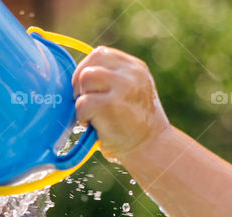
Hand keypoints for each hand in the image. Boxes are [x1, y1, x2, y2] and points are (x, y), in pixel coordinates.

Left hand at [72, 46, 170, 161]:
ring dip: (81, 98)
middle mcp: (131, 73)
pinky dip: (82, 116)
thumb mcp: (131, 93)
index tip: (85, 88)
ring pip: (85, 78)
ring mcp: (122, 87)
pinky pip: (82, 103)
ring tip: (91, 114)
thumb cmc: (136, 126)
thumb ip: (113, 80)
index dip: (86, 68)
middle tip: (83, 101)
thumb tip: (79, 76)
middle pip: (91, 62)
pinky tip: (93, 125)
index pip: (100, 54)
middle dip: (79, 82)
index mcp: (135, 68)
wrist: (152, 148)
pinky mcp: (111, 104)